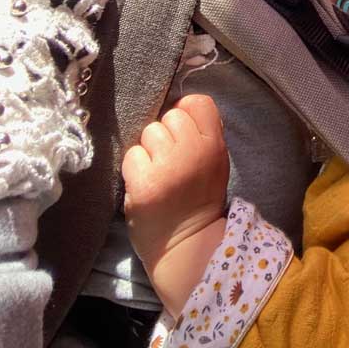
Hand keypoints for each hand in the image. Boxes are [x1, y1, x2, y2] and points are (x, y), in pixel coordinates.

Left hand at [123, 94, 228, 310]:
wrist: (186, 246)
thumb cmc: (199, 201)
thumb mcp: (216, 163)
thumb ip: (205, 135)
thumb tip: (183, 107)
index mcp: (214, 145)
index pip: (197, 102)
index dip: (186, 112)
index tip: (182, 132)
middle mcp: (193, 151)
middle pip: (170, 115)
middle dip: (166, 134)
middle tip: (169, 159)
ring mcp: (167, 167)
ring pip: (148, 132)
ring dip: (149, 150)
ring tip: (157, 172)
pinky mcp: (143, 184)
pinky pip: (132, 155)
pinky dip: (134, 168)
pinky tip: (144, 184)